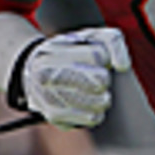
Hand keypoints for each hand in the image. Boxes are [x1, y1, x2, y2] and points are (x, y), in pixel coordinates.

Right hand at [11, 27, 130, 128]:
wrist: (31, 73)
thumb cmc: (69, 52)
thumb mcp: (89, 37)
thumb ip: (113, 42)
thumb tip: (123, 66)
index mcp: (54, 51)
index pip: (98, 55)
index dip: (104, 58)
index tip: (96, 58)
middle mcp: (47, 75)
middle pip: (101, 81)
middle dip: (104, 78)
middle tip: (94, 75)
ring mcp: (49, 98)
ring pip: (100, 102)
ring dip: (103, 96)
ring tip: (92, 90)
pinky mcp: (55, 118)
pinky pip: (93, 118)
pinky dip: (97, 111)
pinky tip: (87, 103)